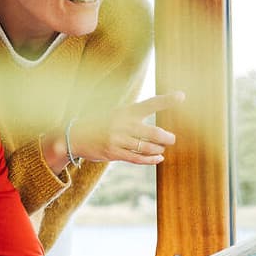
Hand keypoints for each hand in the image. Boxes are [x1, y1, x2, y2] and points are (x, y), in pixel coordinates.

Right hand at [70, 90, 184, 164]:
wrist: (74, 135)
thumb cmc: (99, 123)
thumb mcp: (115, 113)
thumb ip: (134, 116)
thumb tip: (157, 126)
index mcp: (125, 111)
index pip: (150, 104)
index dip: (167, 100)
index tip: (182, 96)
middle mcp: (123, 124)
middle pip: (153, 132)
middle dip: (167, 137)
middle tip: (172, 139)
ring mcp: (118, 140)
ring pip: (147, 147)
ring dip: (158, 149)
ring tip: (161, 149)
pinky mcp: (114, 153)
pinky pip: (137, 159)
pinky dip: (151, 160)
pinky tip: (158, 159)